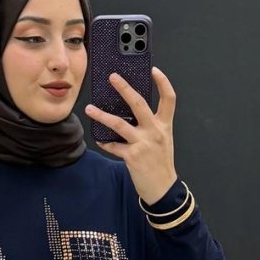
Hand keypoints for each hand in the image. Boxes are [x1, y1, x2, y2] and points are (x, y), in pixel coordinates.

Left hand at [85, 66, 178, 205]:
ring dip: (102, 115)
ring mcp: (143, 143)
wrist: (163, 189)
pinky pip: (113, 146)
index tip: (154, 70)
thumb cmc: (161, 163)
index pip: (169, 99)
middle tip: (112, 77)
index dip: (163, 82)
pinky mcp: (132, 156)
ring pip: (119, 124)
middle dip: (124, 88)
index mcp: (164, 125)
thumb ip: (151, 126)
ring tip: (90, 109)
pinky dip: (105, 142)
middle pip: (139, 103)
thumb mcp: (162, 140)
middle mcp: (155, 131)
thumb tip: (131, 114)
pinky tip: (99, 139)